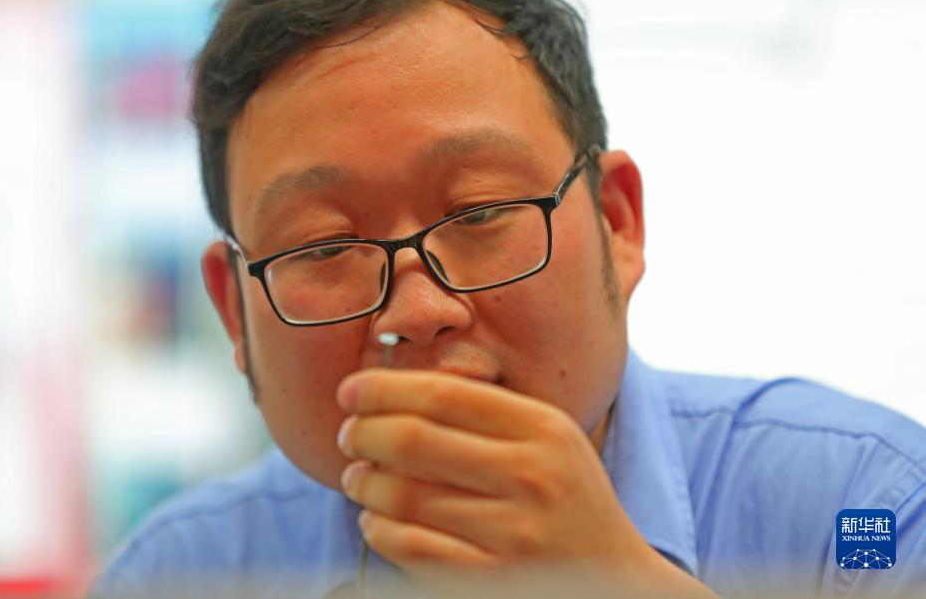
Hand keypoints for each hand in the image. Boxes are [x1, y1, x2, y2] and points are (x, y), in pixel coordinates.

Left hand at [335, 369, 715, 595]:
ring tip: (356, 477)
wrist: (620, 583)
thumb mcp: (548, 439)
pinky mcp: (495, 580)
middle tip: (348, 435)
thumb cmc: (566, 498)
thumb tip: (390, 392)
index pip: (444, 394)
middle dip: (363, 432)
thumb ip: (485, 412)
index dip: (384, 388)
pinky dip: (378, 528)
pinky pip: (412, 546)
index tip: (350, 390)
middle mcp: (533, 476)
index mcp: (544, 429)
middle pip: (414, 439)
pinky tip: (374, 519)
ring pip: (405, 495)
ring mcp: (515, 533)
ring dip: (364, 481)